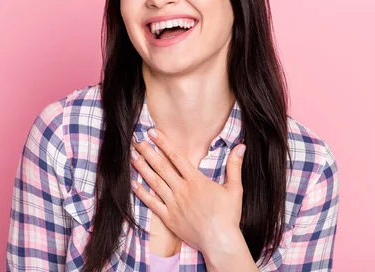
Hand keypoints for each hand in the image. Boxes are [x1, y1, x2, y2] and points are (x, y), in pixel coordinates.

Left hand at [130, 128, 246, 255]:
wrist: (220, 241)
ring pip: (154, 182)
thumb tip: (241, 147)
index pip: (176, 156)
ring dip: (142, 168)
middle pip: (161, 167)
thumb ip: (234, 166)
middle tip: (137, 141)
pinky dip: (142, 193)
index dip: (163, 143)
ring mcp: (173, 204)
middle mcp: (182, 190)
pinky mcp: (168, 218)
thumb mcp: (235, 188)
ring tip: (132, 157)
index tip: (152, 132)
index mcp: (196, 180)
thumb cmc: (228, 216)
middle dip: (148, 152)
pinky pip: (152, 203)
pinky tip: (133, 184)